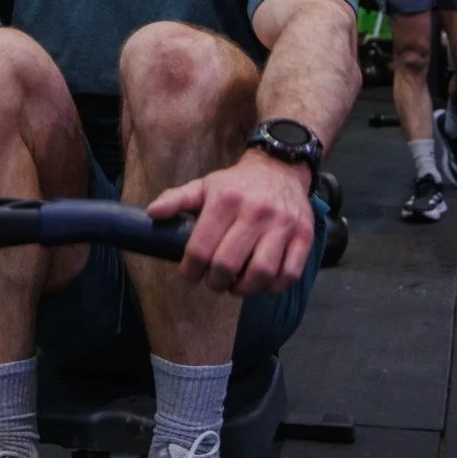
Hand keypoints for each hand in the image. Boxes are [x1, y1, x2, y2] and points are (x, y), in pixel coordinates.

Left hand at [146, 150, 314, 296]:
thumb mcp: (204, 185)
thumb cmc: (236, 184)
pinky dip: (273, 287)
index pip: (201, 248)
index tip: (189, 274)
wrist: (281, 168)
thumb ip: (177, 200)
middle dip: (215, 282)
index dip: (190, 270)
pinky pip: (289, 274)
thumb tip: (152, 214)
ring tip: (235, 285)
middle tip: (212, 282)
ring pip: (261, 273)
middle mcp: (255, 212)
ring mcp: (283, 225)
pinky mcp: (304, 236)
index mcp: (225, 199)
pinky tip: (261, 283)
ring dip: (243, 289)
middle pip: (228, 265)